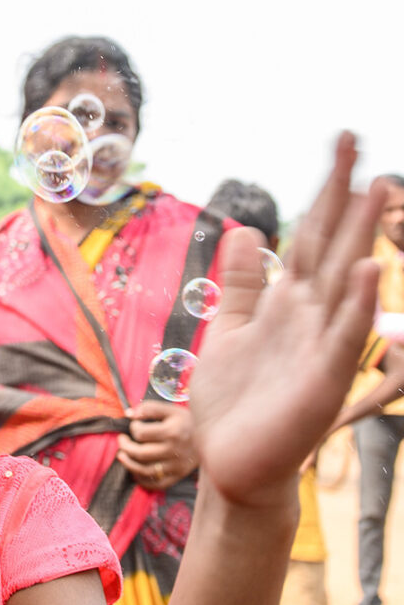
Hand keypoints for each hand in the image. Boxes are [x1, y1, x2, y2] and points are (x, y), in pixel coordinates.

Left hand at [117, 400, 196, 489]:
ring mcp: (177, 466)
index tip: (135, 425)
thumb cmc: (188, 422)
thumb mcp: (172, 410)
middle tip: (121, 440)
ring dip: (129, 464)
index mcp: (173, 431)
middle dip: (125, 446)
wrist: (214, 438)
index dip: (132, 428)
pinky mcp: (178, 476)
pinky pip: (157, 484)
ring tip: (121, 456)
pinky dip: (142, 480)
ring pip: (146, 471)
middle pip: (140, 453)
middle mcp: (175, 450)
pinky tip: (135, 471)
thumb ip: (149, 408)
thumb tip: (129, 414)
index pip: (141, 433)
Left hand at [189, 133, 381, 507]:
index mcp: (287, 302)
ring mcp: (320, 345)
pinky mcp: (321, 380)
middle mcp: (309, 315)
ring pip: (344, 281)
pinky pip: (341, 337)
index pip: (309, 235)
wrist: (232, 465)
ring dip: (361, 236)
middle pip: (330, 243)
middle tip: (356, 139)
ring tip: (377, 187)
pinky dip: (353, 304)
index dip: (322, 190)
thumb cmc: (233, 404)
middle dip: (342, 194)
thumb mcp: (226, 330)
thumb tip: (247, 230)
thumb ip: (240, 284)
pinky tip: (366, 270)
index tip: (340, 142)